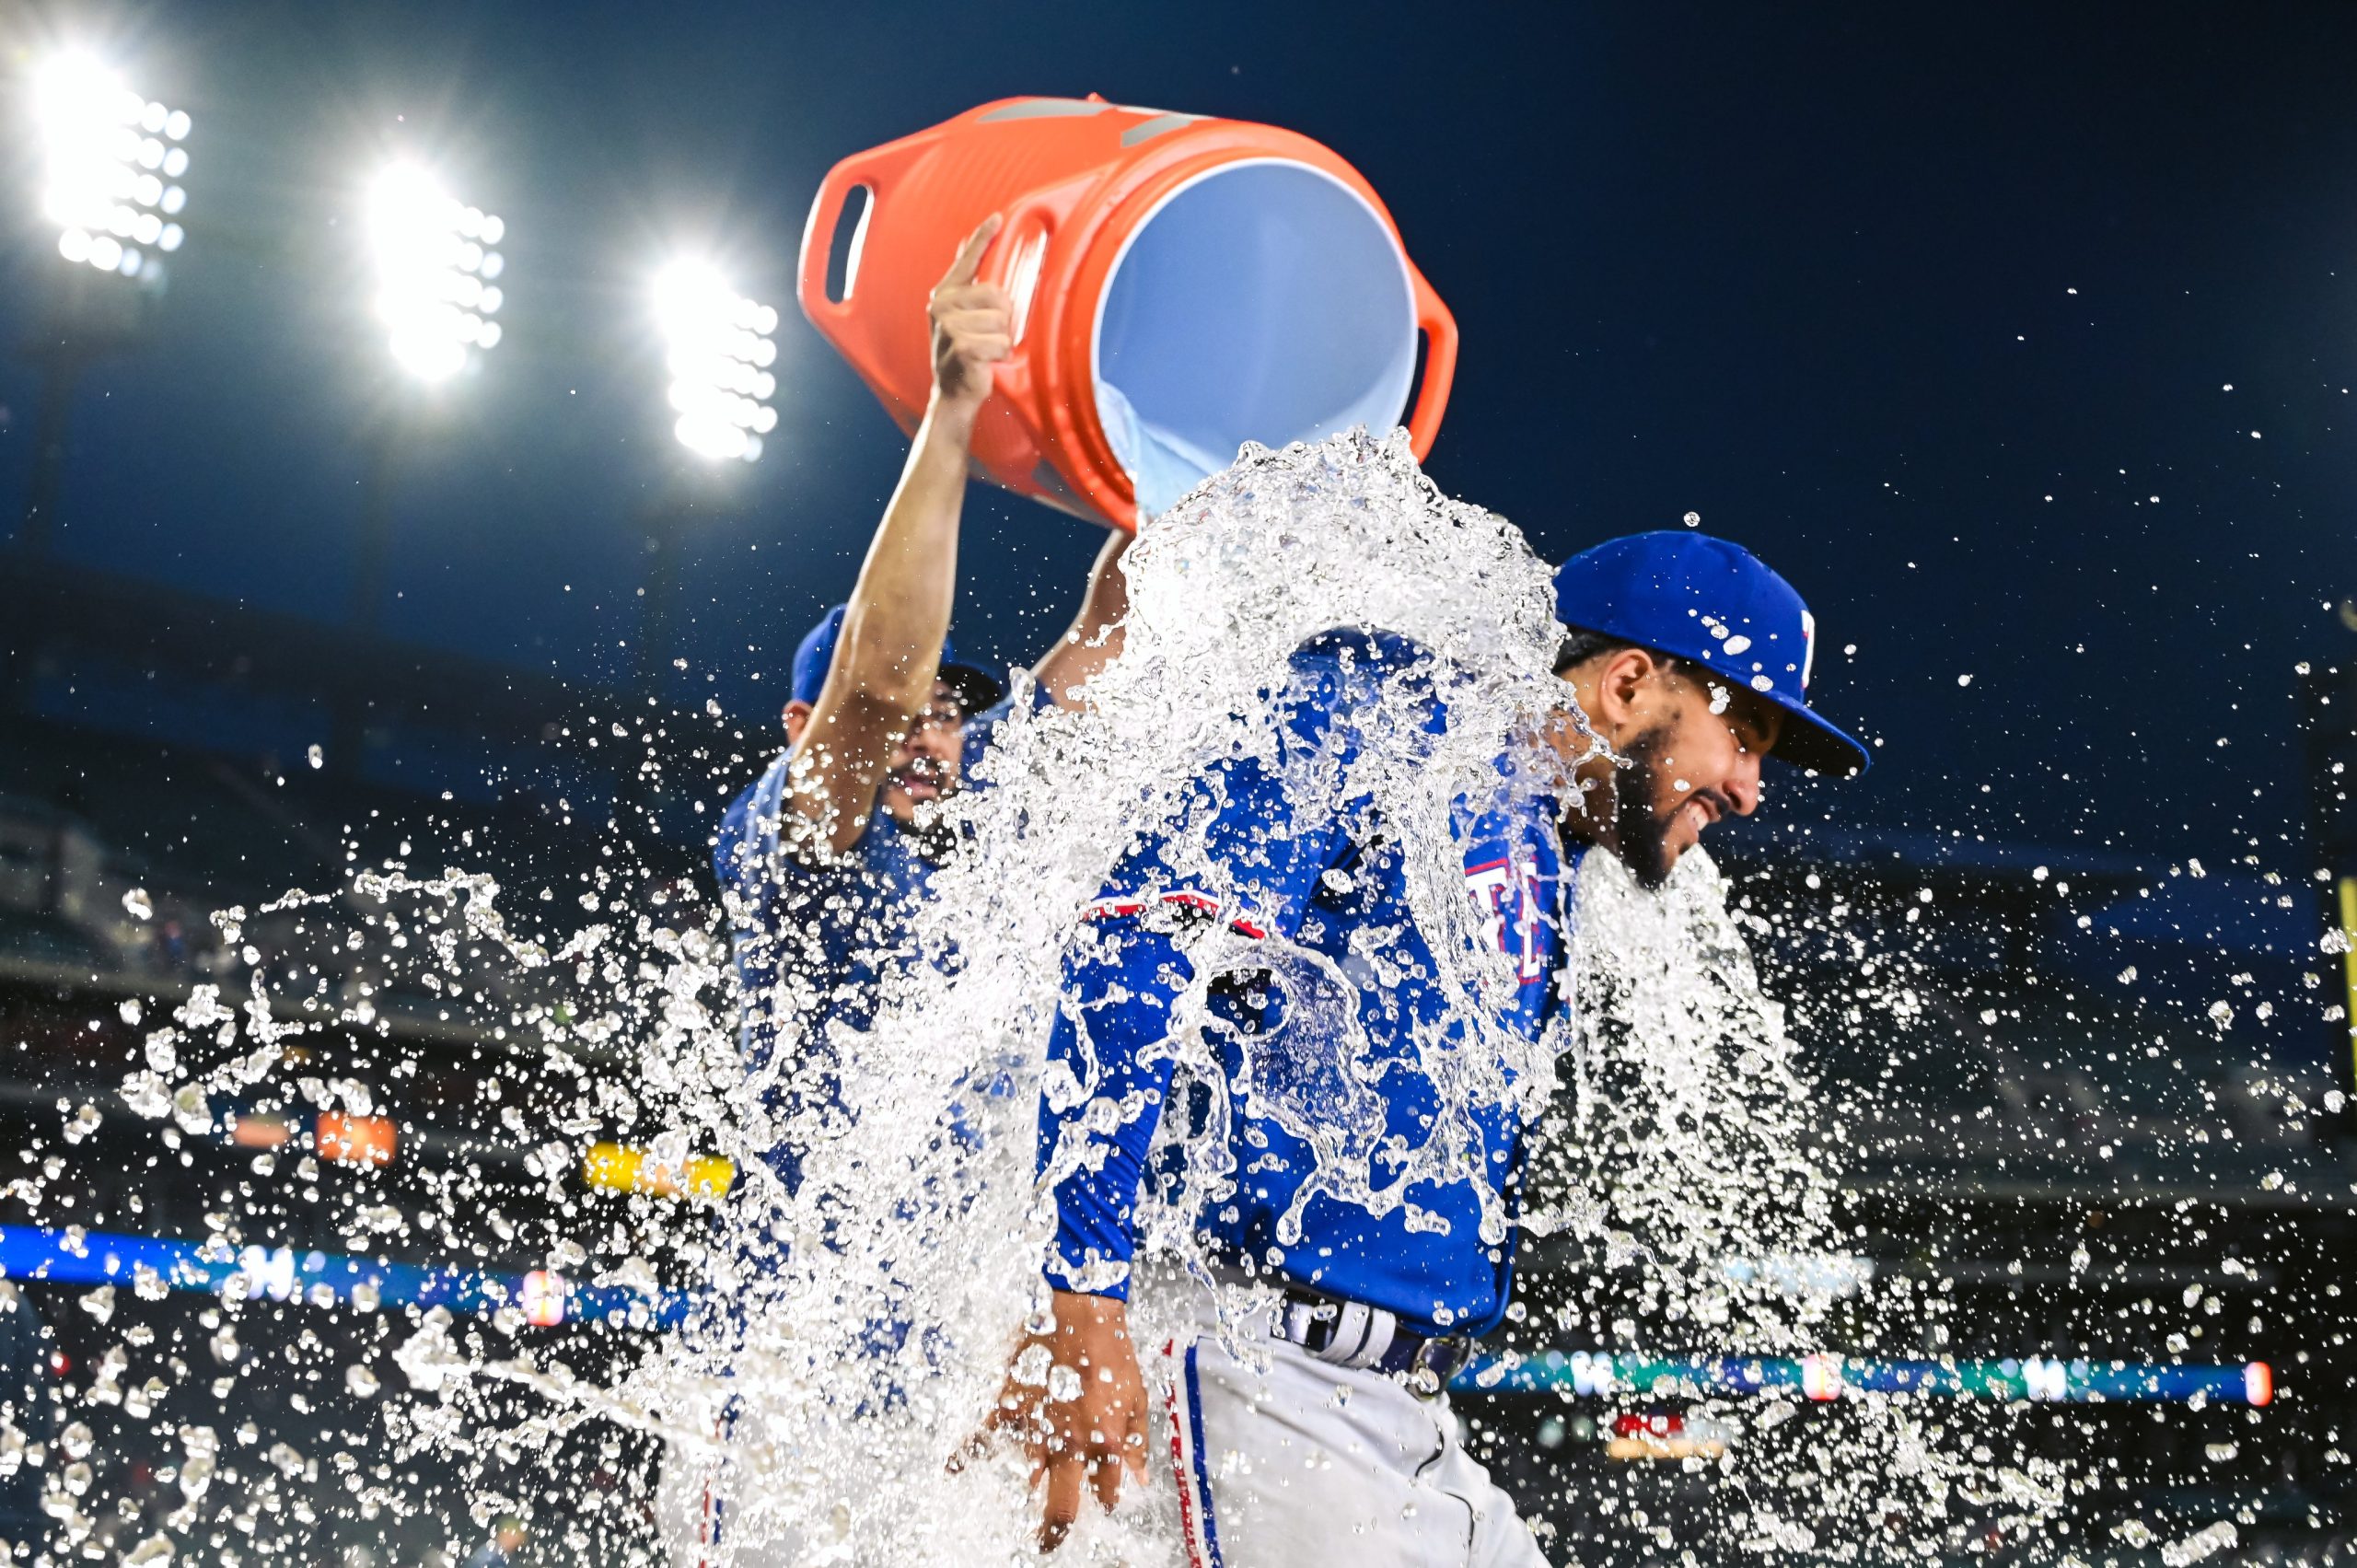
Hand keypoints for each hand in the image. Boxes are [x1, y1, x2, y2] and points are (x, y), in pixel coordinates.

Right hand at [929, 214, 1013, 417]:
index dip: (983, 238)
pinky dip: (1001, 356)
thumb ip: (964, 284)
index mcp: (944, 295)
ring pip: (1002, 322)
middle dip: (1003, 319)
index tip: (998, 217)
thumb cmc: (962, 355)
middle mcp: (942, 306)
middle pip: (997, 295)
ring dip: (1002, 341)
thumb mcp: (959, 316)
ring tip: (986, 352)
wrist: (952, 394)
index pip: (967, 261)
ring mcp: (949, 327)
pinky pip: (1001, 343)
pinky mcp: (962, 347)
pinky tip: (986, 363)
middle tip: (988, 337)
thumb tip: (963, 245)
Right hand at [964, 1290, 1151, 1549]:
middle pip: (1060, 1505)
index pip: (1105, 1492)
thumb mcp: (1137, 1398)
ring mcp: (1037, 1427)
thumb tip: (1138, 1478)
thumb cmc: (1113, 1351)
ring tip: (1027, 1491)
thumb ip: (1137, 1442)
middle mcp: (1069, 1442)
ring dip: (1028, 1487)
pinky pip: (983, 1437)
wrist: (1081, 1310)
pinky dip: (966, 1454)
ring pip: (1027, 1476)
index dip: (1105, 1499)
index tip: (1101, 1499)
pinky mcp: (1010, 1406)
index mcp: (1105, 1441)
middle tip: (1047, 1543)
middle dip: (1054, 1530)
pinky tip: (951, 1467)